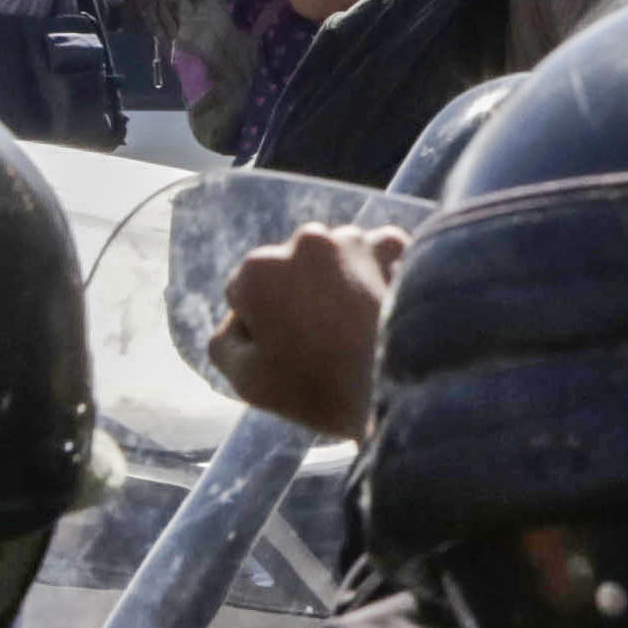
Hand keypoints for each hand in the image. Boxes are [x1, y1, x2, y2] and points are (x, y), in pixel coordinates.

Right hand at [208, 221, 404, 439]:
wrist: (403, 385)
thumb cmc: (320, 388)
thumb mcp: (246, 380)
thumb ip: (224, 341)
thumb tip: (238, 319)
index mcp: (258, 269)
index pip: (245, 296)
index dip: (260, 329)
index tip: (287, 354)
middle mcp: (304, 240)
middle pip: (289, 272)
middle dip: (298, 299)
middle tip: (322, 343)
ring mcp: (354, 239)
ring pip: (333, 259)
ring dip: (339, 282)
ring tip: (354, 328)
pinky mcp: (397, 246)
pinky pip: (378, 252)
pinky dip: (379, 271)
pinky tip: (381, 305)